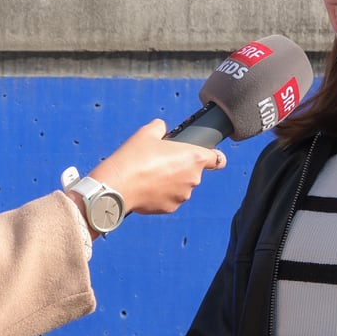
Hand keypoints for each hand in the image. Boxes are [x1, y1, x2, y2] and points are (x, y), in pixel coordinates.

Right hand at [86, 120, 225, 215]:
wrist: (118, 185)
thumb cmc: (134, 157)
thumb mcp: (147, 132)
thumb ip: (160, 127)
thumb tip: (161, 127)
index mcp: (194, 158)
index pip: (218, 159)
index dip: (213, 156)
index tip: (206, 155)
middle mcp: (193, 179)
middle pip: (194, 172)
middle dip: (181, 167)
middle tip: (161, 161)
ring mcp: (183, 196)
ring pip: (181, 186)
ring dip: (172, 181)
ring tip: (150, 175)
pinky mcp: (171, 208)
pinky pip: (170, 198)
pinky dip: (162, 194)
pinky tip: (146, 188)